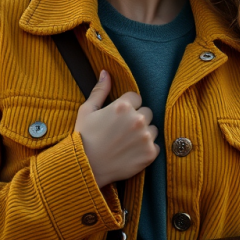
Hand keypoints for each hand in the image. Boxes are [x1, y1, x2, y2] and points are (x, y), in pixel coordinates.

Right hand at [74, 70, 158, 187]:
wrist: (85, 168)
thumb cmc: (83, 138)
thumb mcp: (87, 111)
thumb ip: (100, 90)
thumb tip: (106, 72)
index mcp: (123, 106)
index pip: (136, 97)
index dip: (127, 106)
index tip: (118, 117)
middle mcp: (137, 120)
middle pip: (147, 112)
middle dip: (137, 118)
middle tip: (122, 130)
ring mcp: (146, 137)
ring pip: (153, 128)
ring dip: (144, 133)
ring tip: (127, 142)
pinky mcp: (150, 154)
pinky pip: (156, 145)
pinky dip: (146, 149)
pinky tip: (131, 152)